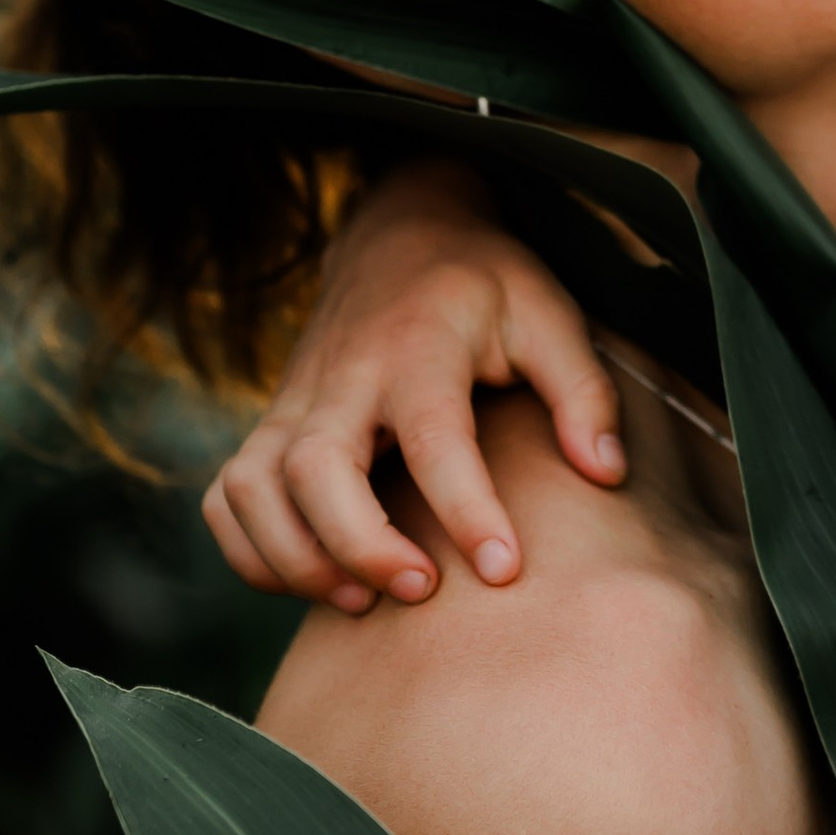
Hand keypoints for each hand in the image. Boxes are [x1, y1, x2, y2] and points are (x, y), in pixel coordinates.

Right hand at [203, 163, 622, 612]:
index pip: (433, 435)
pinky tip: (313, 579)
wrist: (401, 233)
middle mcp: (343, 375)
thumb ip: (583, 391)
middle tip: (421, 591)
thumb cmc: (484, 283)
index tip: (503, 569)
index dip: (465, 509)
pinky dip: (251, 550)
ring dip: (295, 557)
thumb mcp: (549, 312)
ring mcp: (295, 400)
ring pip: (253, 487)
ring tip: (363, 601)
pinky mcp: (271, 424)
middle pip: (315, 467)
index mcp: (419, 345)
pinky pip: (229, 497)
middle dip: (358, 542)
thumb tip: (606, 474)